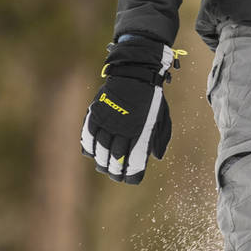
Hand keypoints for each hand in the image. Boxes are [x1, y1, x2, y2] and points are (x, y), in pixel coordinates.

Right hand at [80, 37, 180, 183]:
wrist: (136, 72)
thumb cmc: (152, 97)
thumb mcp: (162, 117)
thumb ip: (159, 138)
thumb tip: (157, 157)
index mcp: (141, 131)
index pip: (134, 160)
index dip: (132, 173)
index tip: (131, 178)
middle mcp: (123, 129)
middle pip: (115, 158)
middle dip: (115, 171)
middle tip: (116, 175)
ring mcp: (108, 121)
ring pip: (100, 149)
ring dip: (101, 161)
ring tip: (104, 166)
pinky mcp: (96, 113)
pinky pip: (88, 134)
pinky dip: (89, 146)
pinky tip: (91, 152)